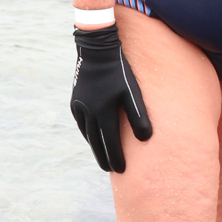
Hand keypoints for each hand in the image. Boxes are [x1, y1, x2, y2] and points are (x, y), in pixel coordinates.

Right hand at [71, 24, 151, 171]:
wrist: (96, 49)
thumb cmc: (119, 70)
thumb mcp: (132, 92)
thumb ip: (139, 116)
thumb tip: (146, 139)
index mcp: (103, 113)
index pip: (110, 143)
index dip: (116, 158)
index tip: (121, 171)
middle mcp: (88, 113)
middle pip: (96, 143)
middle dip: (103, 157)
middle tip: (110, 169)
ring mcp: (79, 107)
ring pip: (87, 133)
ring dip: (95, 146)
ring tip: (102, 155)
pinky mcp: (75, 100)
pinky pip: (82, 122)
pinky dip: (88, 132)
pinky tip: (93, 135)